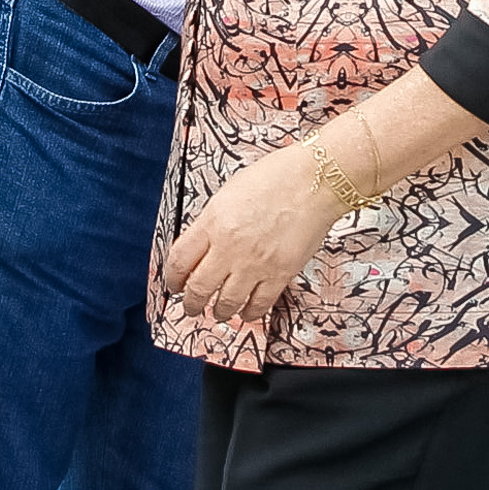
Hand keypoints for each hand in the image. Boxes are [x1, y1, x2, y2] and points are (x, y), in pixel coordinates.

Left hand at [162, 142, 341, 326]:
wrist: (316, 179)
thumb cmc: (276, 177)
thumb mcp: (230, 192)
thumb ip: (212, 222)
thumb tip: (202, 247)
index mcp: (213, 221)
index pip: (179, 261)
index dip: (172, 279)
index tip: (174, 284)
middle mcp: (230, 246)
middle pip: (198, 289)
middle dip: (191, 303)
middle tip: (191, 306)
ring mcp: (255, 263)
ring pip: (226, 303)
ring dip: (218, 311)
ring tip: (218, 312)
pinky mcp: (280, 274)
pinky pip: (258, 305)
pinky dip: (249, 312)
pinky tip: (246, 310)